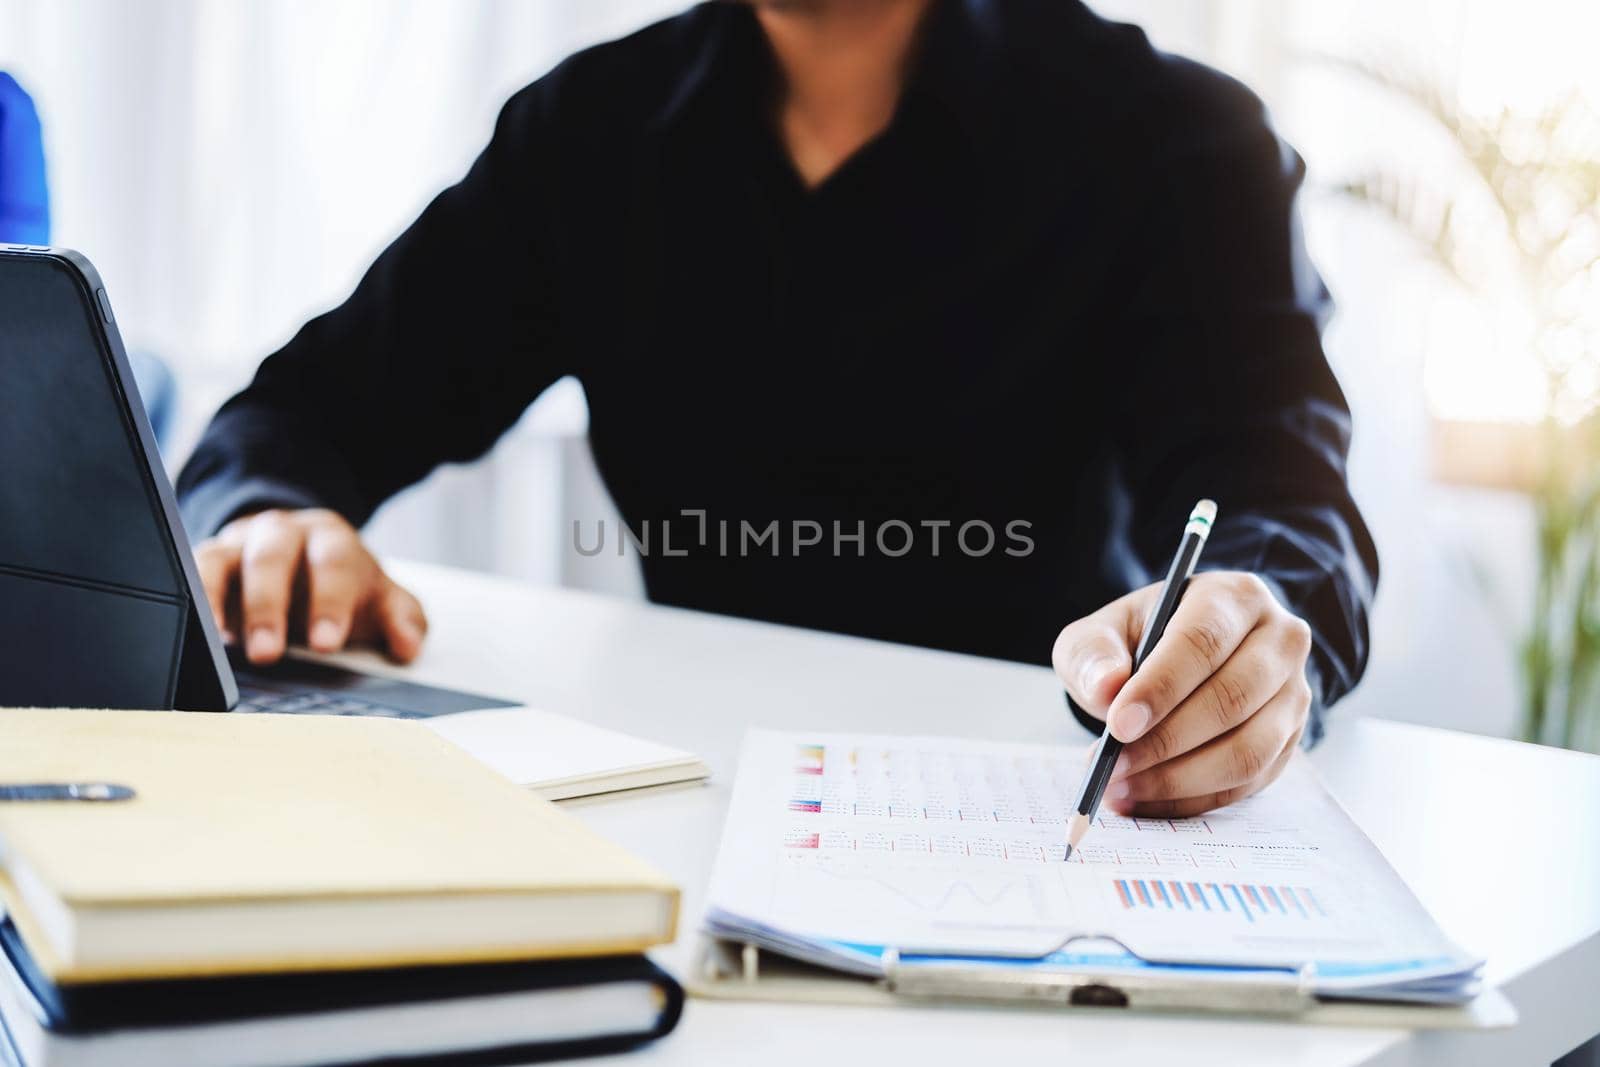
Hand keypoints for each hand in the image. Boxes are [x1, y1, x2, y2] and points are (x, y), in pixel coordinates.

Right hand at [193, 508, 426, 665]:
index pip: (333, 564)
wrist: (303, 554)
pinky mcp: (211, 559)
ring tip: (224, 646)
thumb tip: (409, 645)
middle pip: (273, 558)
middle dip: (269, 606)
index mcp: (332, 538)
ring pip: (225, 561)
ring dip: (221, 604)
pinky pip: (195, 571)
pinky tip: (202, 630)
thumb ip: (403, 619)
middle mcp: (284, 533)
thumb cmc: (343, 585)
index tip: (327, 642)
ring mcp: (242, 544)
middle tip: (269, 652)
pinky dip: (196, 598)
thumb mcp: (380, 599)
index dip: (329, 603)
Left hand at [1052, 572, 1312, 816]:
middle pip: (1231, 700)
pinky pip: (1246, 784)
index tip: (1117, 726)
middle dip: (1165, 742)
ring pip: (1248, 751)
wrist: (1178, 659)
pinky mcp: (1288, 741)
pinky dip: (1191, 799)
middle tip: (1112, 767)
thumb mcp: (1103, 633)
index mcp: (1234, 597)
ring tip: (1120, 788)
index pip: (1202, 642)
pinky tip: (1145, 799)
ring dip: (1179, 779)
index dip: (1160, 688)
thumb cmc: (1141, 640)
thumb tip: (1104, 689)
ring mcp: (1293, 695)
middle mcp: (1279, 641)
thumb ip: (1093, 654)